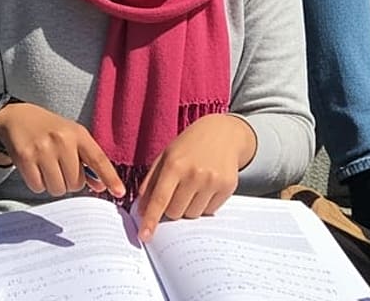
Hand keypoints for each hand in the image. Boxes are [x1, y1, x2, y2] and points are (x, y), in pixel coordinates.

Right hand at [0, 102, 125, 198]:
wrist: (18, 117)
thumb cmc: (51, 130)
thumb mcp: (73, 137)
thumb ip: (88, 161)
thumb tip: (101, 186)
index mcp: (78, 134)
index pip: (98, 159)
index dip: (110, 177)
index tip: (119, 192)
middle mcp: (62, 140)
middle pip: (76, 182)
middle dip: (70, 182)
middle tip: (61, 168)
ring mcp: (43, 149)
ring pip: (57, 188)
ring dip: (54, 184)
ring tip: (48, 168)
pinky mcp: (25, 158)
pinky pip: (38, 187)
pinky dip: (38, 183)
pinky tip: (35, 168)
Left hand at [136, 114, 256, 242]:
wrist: (223, 133)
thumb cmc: (189, 146)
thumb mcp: (166, 156)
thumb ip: (151, 182)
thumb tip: (142, 210)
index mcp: (174, 164)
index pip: (160, 199)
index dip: (151, 220)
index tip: (145, 236)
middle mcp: (194, 173)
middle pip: (175, 212)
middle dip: (171, 209)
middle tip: (176, 192)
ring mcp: (212, 181)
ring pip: (192, 215)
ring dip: (188, 208)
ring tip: (192, 187)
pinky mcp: (228, 187)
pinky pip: (209, 211)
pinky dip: (204, 205)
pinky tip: (206, 187)